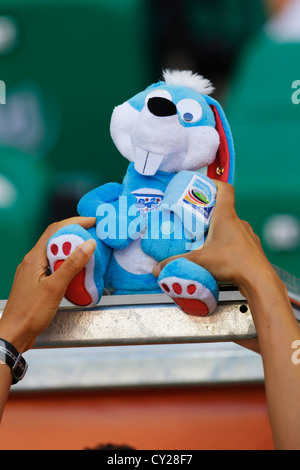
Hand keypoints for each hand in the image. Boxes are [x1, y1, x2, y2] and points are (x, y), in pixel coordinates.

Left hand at [0, 217, 95, 352]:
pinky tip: (76, 273)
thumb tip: (88, 244)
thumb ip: (72, 265)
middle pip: (55, 240)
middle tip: (94, 236)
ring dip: (72, 252)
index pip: (55, 230)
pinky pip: (54, 267)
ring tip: (89, 254)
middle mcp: (32, 262)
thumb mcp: (55, 287)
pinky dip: (67, 265)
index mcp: (34, 258)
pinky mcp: (37, 283)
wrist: (15, 334)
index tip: (92, 221)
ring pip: (55, 254)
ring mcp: (33, 272)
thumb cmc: (30, 313)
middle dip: (75, 235)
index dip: (74, 222)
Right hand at [153, 181, 276, 295]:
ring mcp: (247, 235)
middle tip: (193, 220)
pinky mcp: (251, 249)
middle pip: (223, 209)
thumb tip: (157, 268)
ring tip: (203, 240)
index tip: (203, 186)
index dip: (214, 183)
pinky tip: (218, 256)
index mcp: (226, 216)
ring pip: (230, 226)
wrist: (258, 280)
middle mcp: (239, 222)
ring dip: (217, 230)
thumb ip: (176, 262)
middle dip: (207, 213)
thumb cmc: (233, 262)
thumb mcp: (199, 261)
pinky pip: (236, 241)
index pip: (225, 189)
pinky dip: (226, 244)